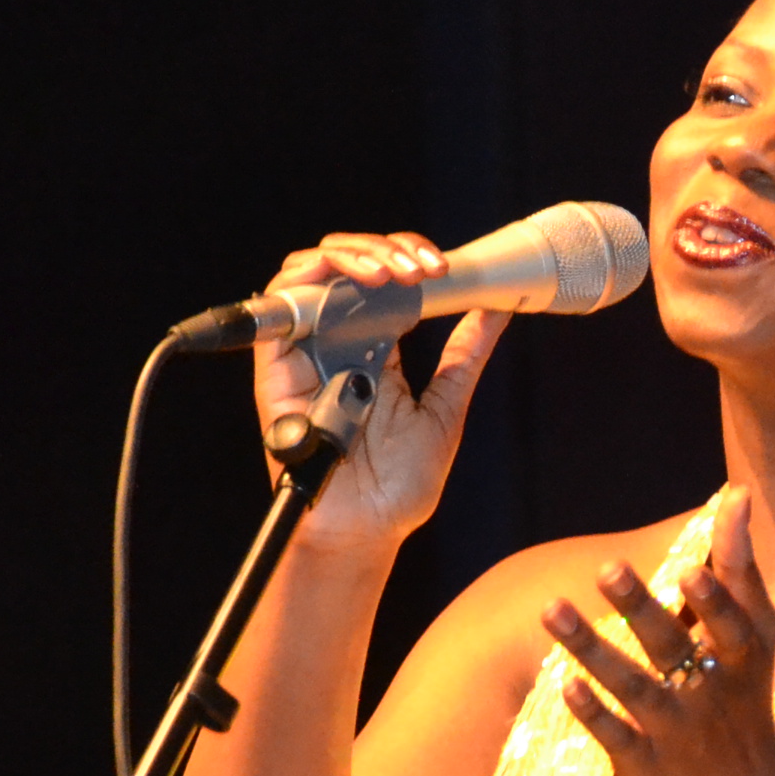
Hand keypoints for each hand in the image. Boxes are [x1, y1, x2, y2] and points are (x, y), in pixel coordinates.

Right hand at [256, 231, 505, 557]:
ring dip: (353, 255)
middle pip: (344, 265)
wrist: (367, 527)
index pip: (381, 277)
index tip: (445, 267)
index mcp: (375, 345)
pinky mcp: (278, 366)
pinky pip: (279, 306)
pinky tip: (355, 281)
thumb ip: (465, 354)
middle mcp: (337, 340)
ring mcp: (306, 350)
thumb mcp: (447, 405)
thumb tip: (496, 307)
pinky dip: (311, 279)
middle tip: (425, 267)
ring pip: (309, 271)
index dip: (408, 257)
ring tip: (393, 270)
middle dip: (385, 248)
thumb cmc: (398, 483)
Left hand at [544, 489, 774, 775]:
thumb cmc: (745, 694)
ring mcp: (676, 733)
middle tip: (606, 568)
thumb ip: (740, 564)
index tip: (687, 570)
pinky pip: (614, 736)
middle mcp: (709, 695)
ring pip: (632, 688)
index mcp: (740, 660)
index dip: (711, 601)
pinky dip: (591, 712)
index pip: (730, 626)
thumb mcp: (757, 632)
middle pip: (671, 649)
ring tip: (550, 608)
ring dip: (592, 650)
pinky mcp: (645, 765)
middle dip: (640, 610)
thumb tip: (736, 493)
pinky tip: (563, 683)